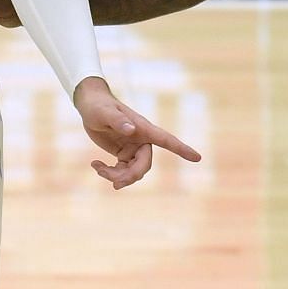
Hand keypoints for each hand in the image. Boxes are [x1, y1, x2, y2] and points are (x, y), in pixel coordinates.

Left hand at [73, 77, 201, 188]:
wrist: (90, 105)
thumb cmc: (99, 105)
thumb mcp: (105, 113)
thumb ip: (118, 121)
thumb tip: (132, 130)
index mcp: (143, 128)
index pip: (166, 140)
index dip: (182, 149)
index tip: (197, 157)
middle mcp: (141, 139)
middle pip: (144, 165)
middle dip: (130, 176)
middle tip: (114, 183)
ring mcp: (132, 148)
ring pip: (133, 171)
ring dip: (117, 176)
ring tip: (99, 169)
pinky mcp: (123, 153)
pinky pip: (122, 170)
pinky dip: (109, 172)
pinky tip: (96, 165)